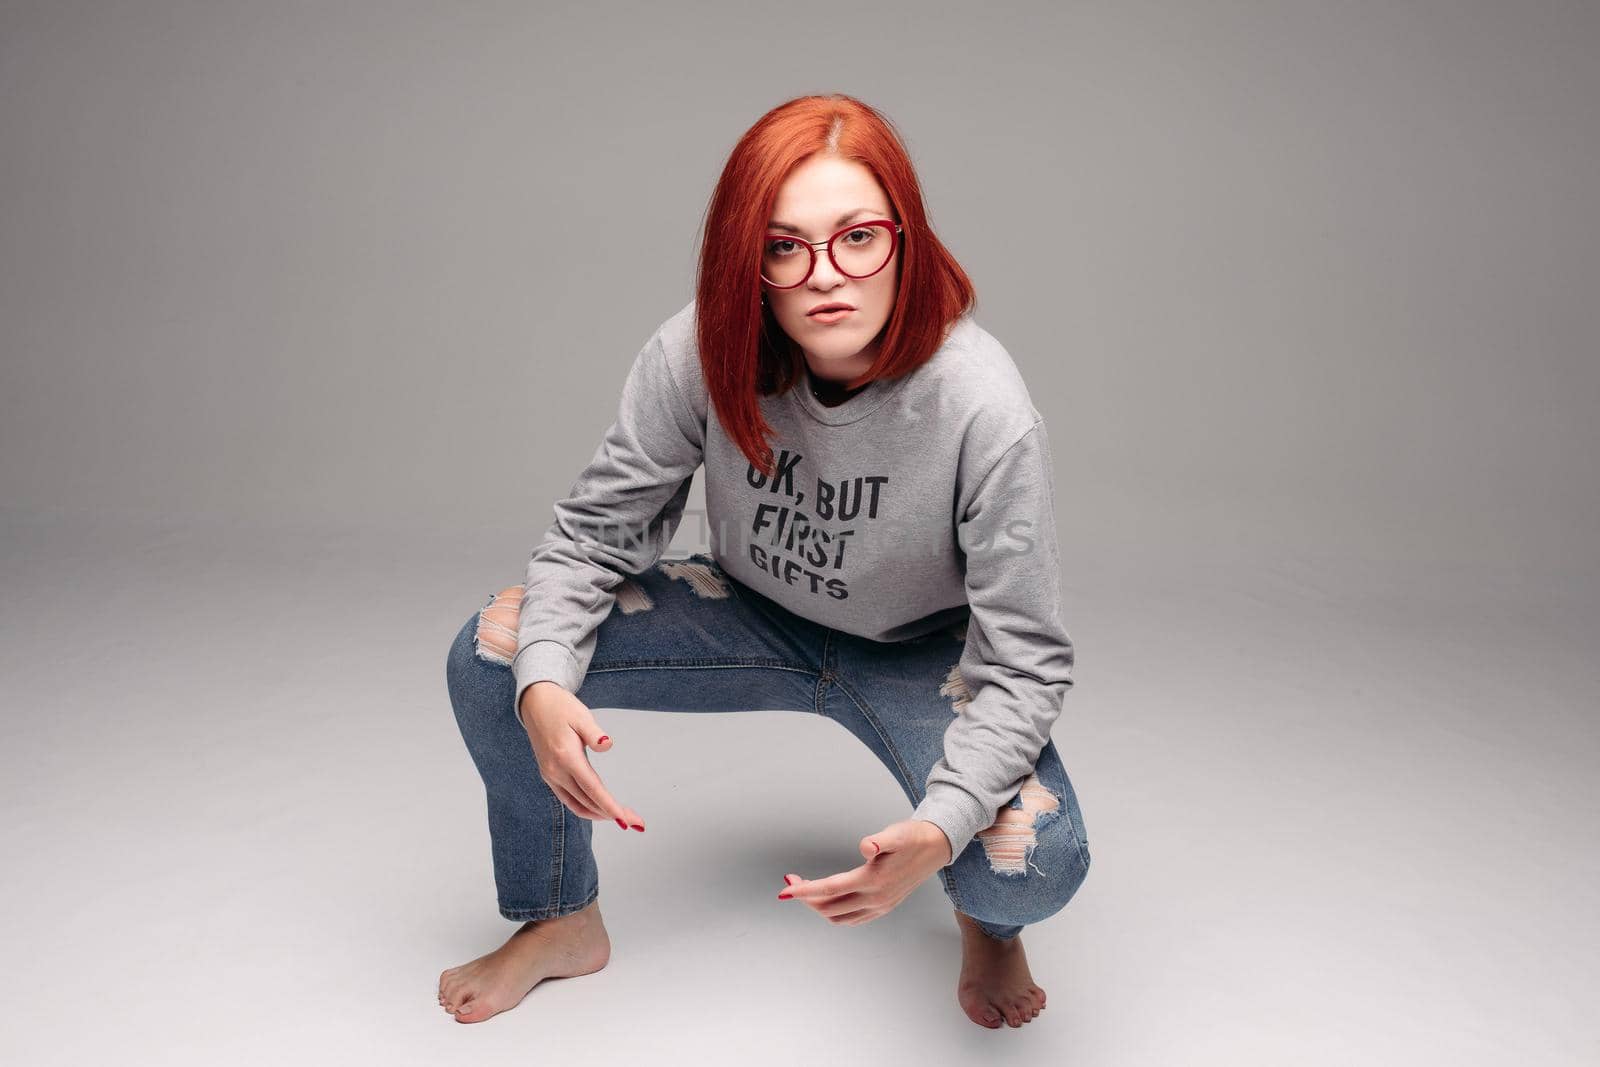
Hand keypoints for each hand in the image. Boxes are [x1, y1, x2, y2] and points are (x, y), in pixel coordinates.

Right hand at [519, 681, 644, 831]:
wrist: (535, 703)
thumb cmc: (560, 707)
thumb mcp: (581, 715)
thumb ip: (595, 733)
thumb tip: (607, 745)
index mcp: (566, 757)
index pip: (593, 789)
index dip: (611, 807)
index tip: (626, 820)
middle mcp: (556, 771)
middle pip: (588, 802)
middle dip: (613, 814)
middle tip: (636, 821)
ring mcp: (550, 775)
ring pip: (577, 805)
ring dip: (600, 814)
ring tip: (622, 818)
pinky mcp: (549, 775)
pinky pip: (568, 799)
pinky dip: (586, 808)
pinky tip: (599, 809)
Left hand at [777, 819, 952, 925]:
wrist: (936, 847)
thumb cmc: (913, 837)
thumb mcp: (896, 833)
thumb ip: (879, 841)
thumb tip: (866, 846)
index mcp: (873, 881)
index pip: (829, 889)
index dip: (804, 890)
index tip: (785, 890)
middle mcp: (875, 898)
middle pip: (829, 906)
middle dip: (806, 897)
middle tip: (792, 883)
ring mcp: (880, 906)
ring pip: (838, 917)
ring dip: (818, 907)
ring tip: (806, 891)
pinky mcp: (884, 907)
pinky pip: (852, 919)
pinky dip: (834, 913)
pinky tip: (828, 901)